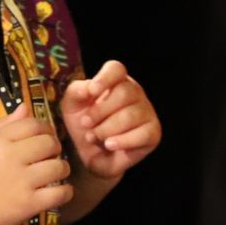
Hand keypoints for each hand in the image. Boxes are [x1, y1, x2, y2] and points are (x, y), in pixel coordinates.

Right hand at [0, 104, 71, 224]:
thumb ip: (3, 126)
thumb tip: (26, 107)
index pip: (32, 124)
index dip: (44, 128)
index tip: (45, 136)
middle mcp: (10, 158)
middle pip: (49, 143)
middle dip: (55, 147)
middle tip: (51, 155)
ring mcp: (21, 182)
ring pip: (58, 167)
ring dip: (62, 169)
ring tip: (56, 173)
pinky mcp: (28, 205)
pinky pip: (60, 193)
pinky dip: (66, 192)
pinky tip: (60, 192)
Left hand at [59, 61, 160, 178]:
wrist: (90, 155)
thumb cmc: (84, 125)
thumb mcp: (71, 106)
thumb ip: (76, 92)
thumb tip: (87, 88)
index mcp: (116, 81)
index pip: (117, 69)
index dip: (105, 78)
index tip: (92, 92)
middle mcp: (135, 92)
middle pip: (124, 93)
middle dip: (100, 112)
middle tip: (85, 124)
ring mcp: (146, 112)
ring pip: (130, 115)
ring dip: (106, 129)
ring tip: (93, 137)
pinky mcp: (153, 133)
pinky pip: (142, 135)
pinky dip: (122, 141)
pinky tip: (109, 145)